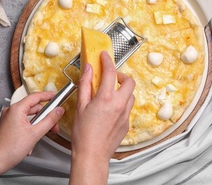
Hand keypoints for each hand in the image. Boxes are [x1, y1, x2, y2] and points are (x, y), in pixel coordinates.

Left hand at [0, 92, 64, 171]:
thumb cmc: (9, 150)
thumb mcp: (35, 134)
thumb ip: (49, 120)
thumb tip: (59, 111)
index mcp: (17, 109)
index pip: (36, 96)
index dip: (48, 96)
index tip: (57, 96)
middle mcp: (11, 111)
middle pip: (34, 108)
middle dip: (45, 117)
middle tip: (54, 125)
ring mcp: (9, 118)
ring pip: (30, 117)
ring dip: (38, 126)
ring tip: (41, 136)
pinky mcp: (8, 126)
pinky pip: (24, 123)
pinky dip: (31, 130)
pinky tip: (31, 141)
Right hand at [70, 51, 134, 183]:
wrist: (92, 155)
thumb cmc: (84, 134)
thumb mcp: (80, 106)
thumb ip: (85, 85)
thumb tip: (88, 70)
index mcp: (106, 98)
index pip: (111, 72)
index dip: (107, 61)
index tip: (104, 56)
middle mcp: (120, 105)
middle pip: (130, 81)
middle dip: (122, 75)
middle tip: (111, 77)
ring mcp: (125, 114)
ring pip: (131, 95)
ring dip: (123, 90)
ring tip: (110, 93)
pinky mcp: (127, 123)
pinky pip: (128, 108)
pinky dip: (122, 103)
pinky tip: (110, 109)